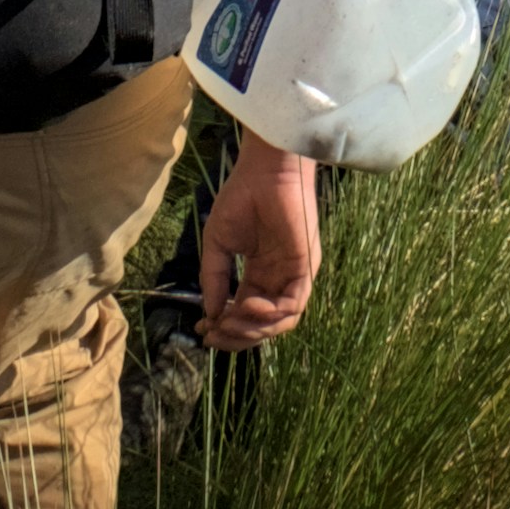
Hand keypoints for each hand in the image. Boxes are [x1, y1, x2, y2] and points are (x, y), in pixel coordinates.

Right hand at [200, 139, 322, 345]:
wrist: (263, 171)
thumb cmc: (241, 199)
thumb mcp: (218, 245)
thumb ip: (214, 279)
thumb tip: (210, 314)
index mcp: (260, 275)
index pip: (246, 315)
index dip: (226, 328)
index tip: (203, 330)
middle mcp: (279, 279)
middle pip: (264, 326)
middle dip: (237, 336)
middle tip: (213, 335)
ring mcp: (294, 275)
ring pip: (281, 323)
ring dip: (253, 329)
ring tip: (229, 320)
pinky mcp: (306, 267)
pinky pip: (293, 305)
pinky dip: (270, 314)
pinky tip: (247, 305)